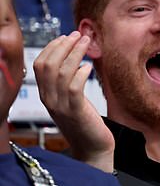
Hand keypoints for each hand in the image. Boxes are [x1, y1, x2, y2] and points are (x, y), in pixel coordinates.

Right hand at [33, 32, 114, 170]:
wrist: (93, 150)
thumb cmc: (86, 123)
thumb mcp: (72, 100)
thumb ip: (69, 82)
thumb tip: (74, 58)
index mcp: (46, 95)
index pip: (40, 65)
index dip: (53, 47)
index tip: (67, 37)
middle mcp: (49, 99)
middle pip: (47, 65)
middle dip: (63, 46)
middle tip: (78, 35)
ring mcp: (61, 106)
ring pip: (61, 73)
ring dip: (75, 53)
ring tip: (86, 42)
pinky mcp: (76, 112)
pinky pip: (74, 88)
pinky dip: (81, 73)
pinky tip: (89, 67)